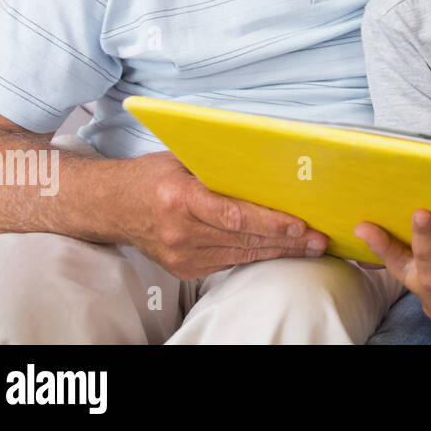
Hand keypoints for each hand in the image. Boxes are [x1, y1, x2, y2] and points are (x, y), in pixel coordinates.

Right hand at [125, 151, 326, 278]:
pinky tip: (279, 250)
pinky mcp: (183, 269)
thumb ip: (219, 166)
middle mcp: (180, 230)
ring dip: (278, 251)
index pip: (234, 214)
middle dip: (286, 240)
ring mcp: (181, 254)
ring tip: (309, 247)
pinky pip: (228, 262)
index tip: (299, 224)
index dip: (270, 222)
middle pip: (244, 238)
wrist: (111, 207)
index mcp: (180, 197)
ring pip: (241, 254)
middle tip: (319, 240)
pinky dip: (255, 255)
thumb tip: (266, 165)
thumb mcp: (182, 160)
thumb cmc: (152, 177)